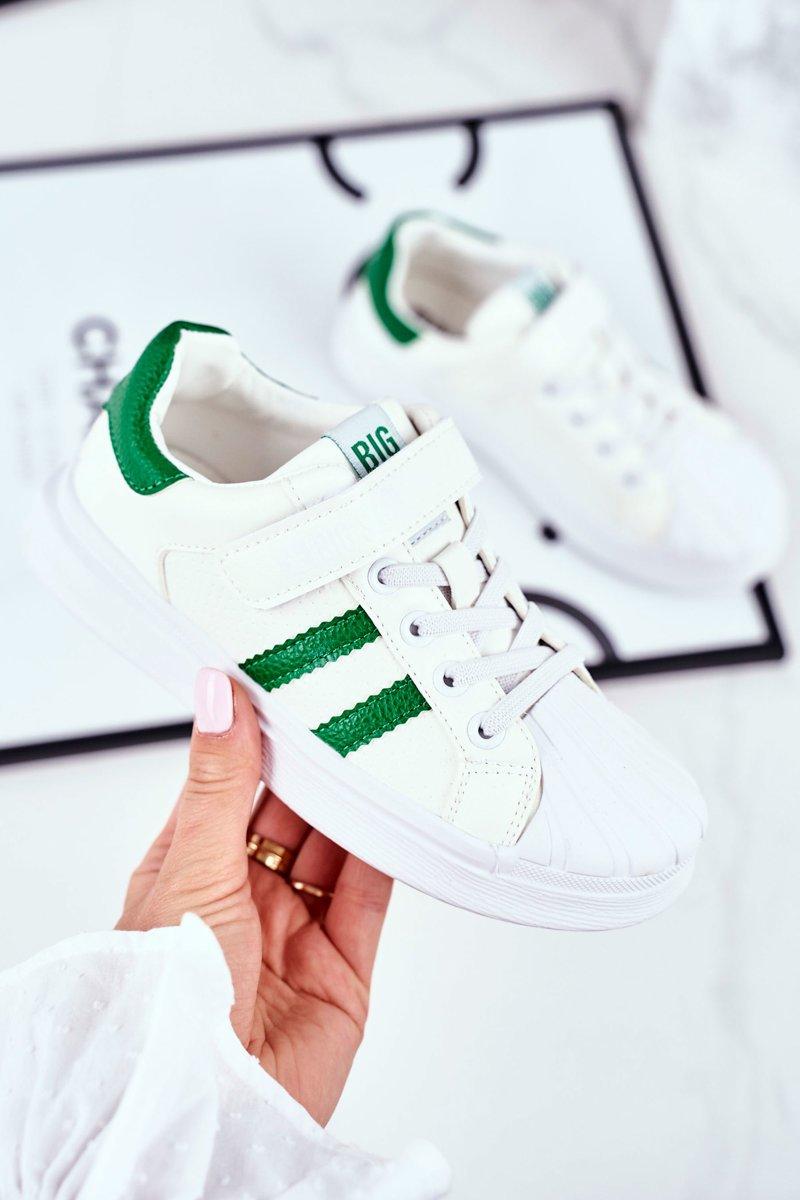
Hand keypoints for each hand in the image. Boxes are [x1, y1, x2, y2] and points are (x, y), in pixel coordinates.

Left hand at [117, 668, 391, 1124]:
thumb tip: (217, 697)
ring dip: (355, 803)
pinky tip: (398, 812)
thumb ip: (219, 782)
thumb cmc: (167, 1000)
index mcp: (190, 868)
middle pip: (290, 811)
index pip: (230, 783)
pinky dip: (389, 851)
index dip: (258, 736)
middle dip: (317, 766)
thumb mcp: (190, 869)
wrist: (211, 1108)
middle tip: (348, 709)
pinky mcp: (342, 964)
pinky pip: (371, 892)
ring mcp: (294, 929)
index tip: (288, 686)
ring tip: (381, 748)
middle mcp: (241, 895)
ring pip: (335, 846)